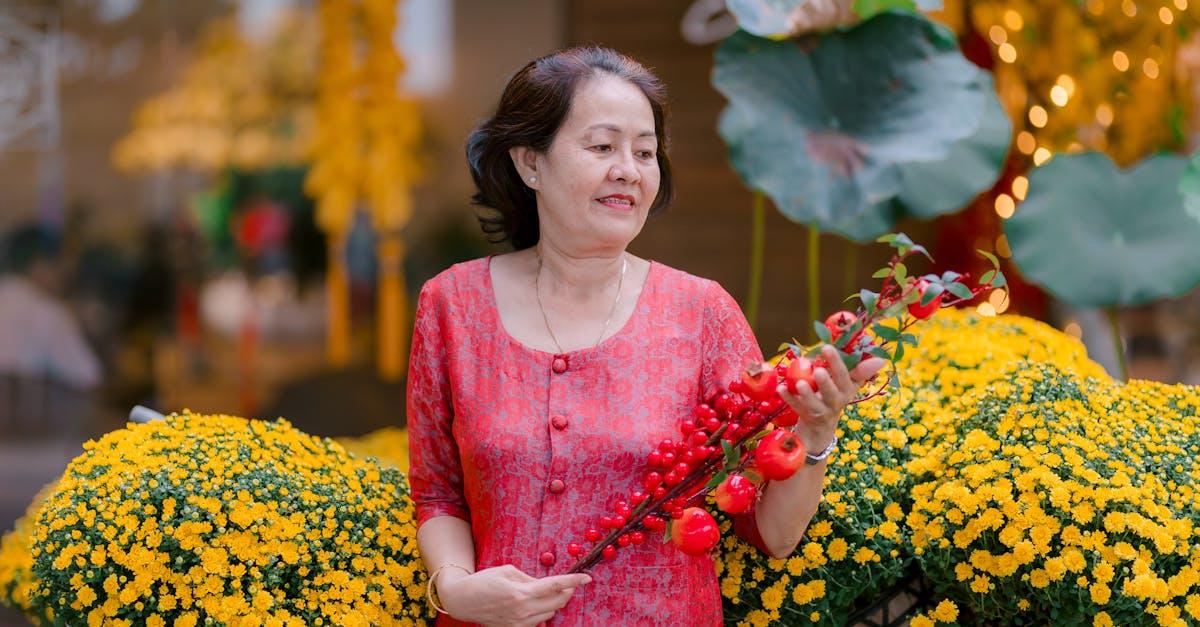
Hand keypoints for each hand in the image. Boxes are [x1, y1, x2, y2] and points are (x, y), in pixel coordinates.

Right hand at [437, 564, 590, 626]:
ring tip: (547, 592)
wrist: (462, 600)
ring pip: (549, 614)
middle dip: (566, 592)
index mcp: (521, 593)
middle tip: (568, 584)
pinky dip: (542, 612)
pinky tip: (535, 603)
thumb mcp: (508, 571)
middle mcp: (522, 612)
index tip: (587, 578)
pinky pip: (537, 622)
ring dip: (554, 602)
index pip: (555, 586)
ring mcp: (519, 624)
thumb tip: (546, 584)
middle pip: (557, 603)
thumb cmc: (483, 581)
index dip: (573, 582)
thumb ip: (530, 578)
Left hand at [777, 345, 885, 451]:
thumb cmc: (835, 396)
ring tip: (798, 383)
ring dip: (807, 395)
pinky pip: (797, 408)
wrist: (822, 427)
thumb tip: (881, 360)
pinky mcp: (806, 418)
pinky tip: (780, 388)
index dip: (837, 363)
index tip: (826, 347)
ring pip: (815, 406)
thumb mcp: (848, 384)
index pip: (845, 376)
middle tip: (817, 371)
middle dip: (826, 383)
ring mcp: (821, 413)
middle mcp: (836, 403)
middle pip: (832, 394)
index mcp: (847, 391)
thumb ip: (860, 370)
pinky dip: (789, 399)